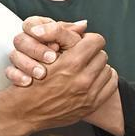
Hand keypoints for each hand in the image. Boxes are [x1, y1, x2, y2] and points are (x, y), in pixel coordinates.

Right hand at [0, 32, 116, 131]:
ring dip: (98, 67)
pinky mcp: (91, 105)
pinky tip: (92, 79)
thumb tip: (84, 24)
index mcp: (72, 63)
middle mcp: (82, 79)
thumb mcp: (42, 53)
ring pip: (107, 70)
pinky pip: (110, 85)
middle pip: (102, 55)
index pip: (96, 40)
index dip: (88, 39)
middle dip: (92, 54)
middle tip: (82, 57)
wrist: (24, 111)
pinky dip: (103, 80)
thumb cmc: (31, 80)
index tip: (82, 43)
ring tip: (86, 69)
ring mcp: (88, 94)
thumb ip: (63, 35)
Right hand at [8, 17, 87, 85]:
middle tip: (52, 58)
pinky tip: (28, 82)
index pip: (31, 23)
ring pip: (14, 55)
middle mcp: (27, 41)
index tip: (54, 42)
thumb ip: (71, 33)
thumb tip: (83, 24)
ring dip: (28, 64)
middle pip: (21, 39)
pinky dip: (17, 76)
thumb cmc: (63, 55)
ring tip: (41, 73)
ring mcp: (20, 56)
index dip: (40, 30)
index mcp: (39, 29)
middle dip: (37, 49)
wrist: (55, 82)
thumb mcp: (70, 43)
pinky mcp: (14, 71)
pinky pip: (9, 72)